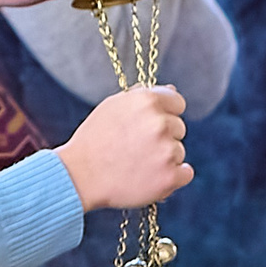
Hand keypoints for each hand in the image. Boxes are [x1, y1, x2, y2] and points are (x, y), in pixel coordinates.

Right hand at [57, 85, 192, 209]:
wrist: (80, 176)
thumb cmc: (94, 140)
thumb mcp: (113, 107)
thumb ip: (143, 96)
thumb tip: (172, 89)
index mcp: (147, 101)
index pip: (178, 103)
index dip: (165, 114)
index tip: (152, 127)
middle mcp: (160, 123)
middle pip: (179, 128)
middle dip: (163, 137)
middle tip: (136, 148)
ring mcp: (167, 150)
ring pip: (179, 151)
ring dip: (164, 158)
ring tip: (136, 164)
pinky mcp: (170, 177)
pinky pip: (185, 173)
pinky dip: (173, 177)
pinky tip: (150, 177)